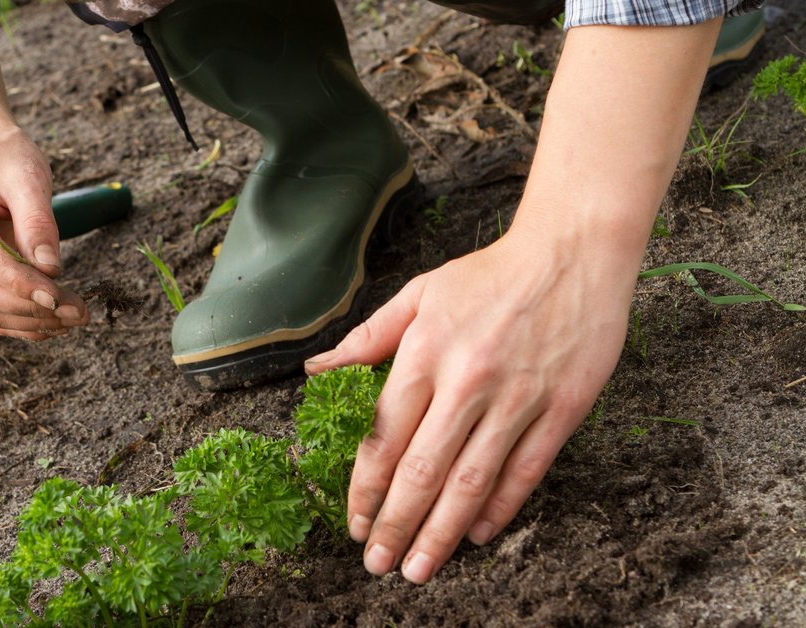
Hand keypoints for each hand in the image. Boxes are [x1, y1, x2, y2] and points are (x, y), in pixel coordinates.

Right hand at [0, 128, 88, 339]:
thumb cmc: (2, 157)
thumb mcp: (26, 176)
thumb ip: (37, 220)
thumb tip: (50, 269)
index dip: (19, 280)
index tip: (57, 295)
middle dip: (30, 306)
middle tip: (78, 311)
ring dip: (30, 320)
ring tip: (74, 316)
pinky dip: (21, 321)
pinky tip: (54, 321)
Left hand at [305, 232, 634, 582]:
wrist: (572, 251)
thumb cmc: (489, 274)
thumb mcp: (419, 294)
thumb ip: (367, 339)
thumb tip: (317, 372)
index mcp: (424, 353)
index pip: (383, 437)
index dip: (364, 488)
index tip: (353, 523)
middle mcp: (467, 380)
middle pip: (422, 470)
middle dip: (395, 524)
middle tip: (378, 564)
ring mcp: (518, 397)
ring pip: (471, 482)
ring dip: (441, 533)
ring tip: (420, 568)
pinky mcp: (563, 408)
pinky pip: (525, 470)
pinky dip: (500, 507)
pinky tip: (478, 534)